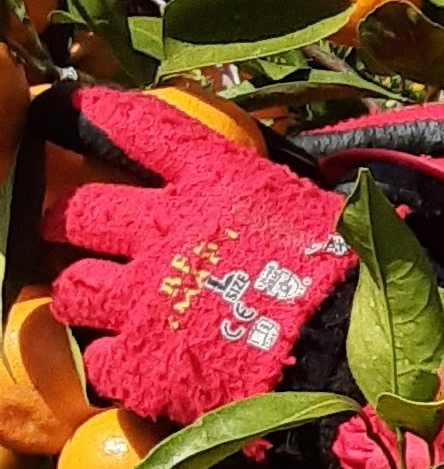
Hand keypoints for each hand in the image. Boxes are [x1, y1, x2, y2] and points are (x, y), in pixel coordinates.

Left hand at [45, 90, 359, 426]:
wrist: (347, 352)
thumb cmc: (349, 276)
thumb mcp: (318, 211)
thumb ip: (271, 202)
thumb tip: (282, 199)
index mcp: (214, 184)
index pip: (143, 130)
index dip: (103, 115)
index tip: (76, 107)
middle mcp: (165, 231)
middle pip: (82, 211)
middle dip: (69, 219)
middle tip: (74, 227)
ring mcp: (143, 298)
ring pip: (74, 287)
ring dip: (83, 291)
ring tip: (98, 300)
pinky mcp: (137, 360)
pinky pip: (95, 358)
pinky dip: (109, 360)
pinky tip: (132, 362)